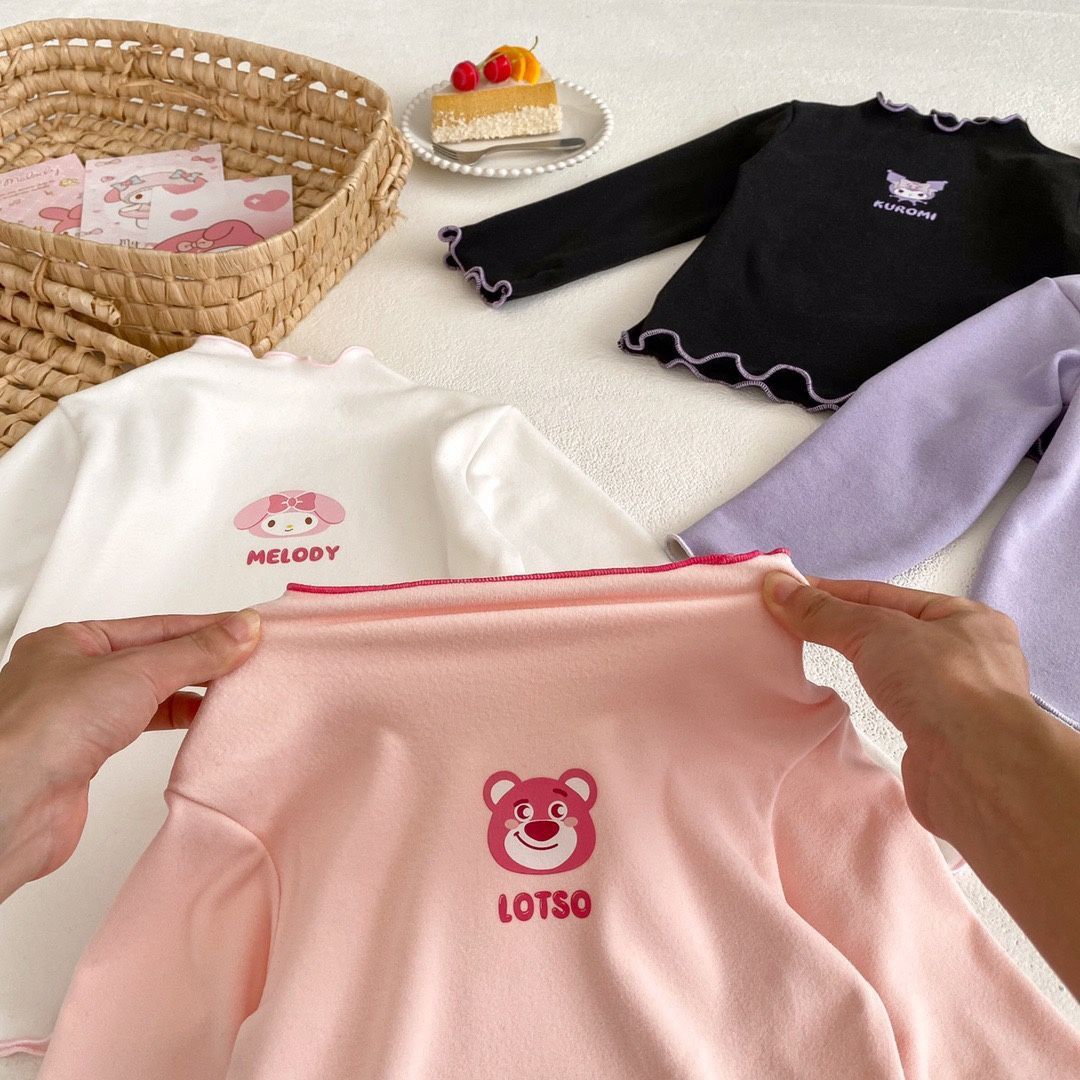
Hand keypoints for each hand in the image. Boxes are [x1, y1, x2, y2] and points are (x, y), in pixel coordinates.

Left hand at [0, 611, 259, 901]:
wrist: (11, 805)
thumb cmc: (46, 729)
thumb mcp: (136, 672)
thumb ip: (195, 651)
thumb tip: (242, 628)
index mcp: (70, 642)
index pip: (156, 627)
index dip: (206, 627)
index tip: (247, 629)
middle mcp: (71, 677)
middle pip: (154, 659)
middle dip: (202, 659)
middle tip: (250, 657)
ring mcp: (78, 720)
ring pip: (149, 695)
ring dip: (191, 692)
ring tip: (233, 688)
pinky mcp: (86, 760)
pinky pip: (142, 729)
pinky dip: (175, 722)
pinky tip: (199, 723)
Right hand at [761, 573, 1042, 839]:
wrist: (976, 769)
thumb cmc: (942, 684)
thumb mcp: (875, 630)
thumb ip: (825, 612)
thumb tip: (778, 587)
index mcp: (968, 618)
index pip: (886, 594)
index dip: (834, 593)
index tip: (789, 594)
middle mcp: (971, 657)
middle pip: (892, 632)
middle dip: (845, 627)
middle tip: (793, 625)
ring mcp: (959, 701)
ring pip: (897, 671)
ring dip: (862, 665)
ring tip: (819, 659)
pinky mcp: (943, 740)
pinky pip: (899, 709)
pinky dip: (873, 702)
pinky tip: (853, 702)